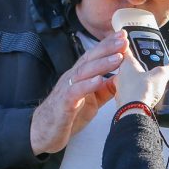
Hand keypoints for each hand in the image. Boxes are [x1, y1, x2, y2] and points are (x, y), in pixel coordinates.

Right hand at [29, 30, 127, 154]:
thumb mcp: (91, 101)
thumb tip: (122, 80)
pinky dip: (87, 85)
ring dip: (101, 64)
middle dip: (107, 48)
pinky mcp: (63, 104)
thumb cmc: (67, 114)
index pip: (94, 56)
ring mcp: (67, 89)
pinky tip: (99, 80)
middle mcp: (72, 78)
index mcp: (79, 76)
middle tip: (123, 40)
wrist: (44, 133)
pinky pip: (75, 92)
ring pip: (84, 72)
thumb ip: (105, 90)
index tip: (123, 35)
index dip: (108, 45)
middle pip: (90, 59)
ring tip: (117, 58)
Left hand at [114, 46, 168, 109]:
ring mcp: (122, 89)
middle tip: (151, 66)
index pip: (126, 50)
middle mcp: (121, 76)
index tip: (129, 41)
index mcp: (127, 65)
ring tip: (153, 83)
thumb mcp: (161, 75)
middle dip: (141, 67)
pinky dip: (141, 94)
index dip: (129, 45)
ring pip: (131, 81)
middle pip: (130, 67)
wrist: (134, 113)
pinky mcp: (125, 102)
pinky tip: (149, 96)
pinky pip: (133, 94)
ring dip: (141, 81)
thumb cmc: (141, 91)